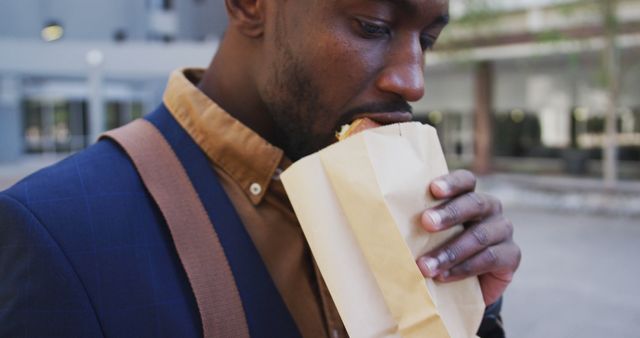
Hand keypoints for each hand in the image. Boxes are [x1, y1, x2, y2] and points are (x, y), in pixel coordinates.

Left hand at [416, 170, 520, 305]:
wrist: (464, 286)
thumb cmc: (439, 249)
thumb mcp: (429, 234)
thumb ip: (418, 223)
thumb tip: (383, 218)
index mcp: (468, 195)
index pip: (466, 180)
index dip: (451, 182)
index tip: (432, 188)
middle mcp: (489, 208)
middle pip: (474, 204)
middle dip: (449, 214)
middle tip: (426, 222)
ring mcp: (503, 230)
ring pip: (480, 235)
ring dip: (451, 251)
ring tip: (426, 266)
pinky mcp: (512, 256)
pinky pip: (490, 258)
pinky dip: (464, 268)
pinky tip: (444, 276)